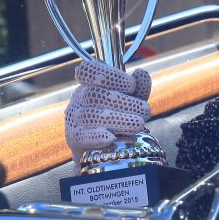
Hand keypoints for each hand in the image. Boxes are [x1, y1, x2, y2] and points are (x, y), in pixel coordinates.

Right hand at [65, 52, 151, 166]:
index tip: (132, 85)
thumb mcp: (132, 100)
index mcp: (91, 83)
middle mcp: (79, 98)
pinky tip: (111, 137)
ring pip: (89, 115)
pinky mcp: (74, 139)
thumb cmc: (120, 117)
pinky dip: (96, 136)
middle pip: (93, 94)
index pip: (89, 70)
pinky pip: (81, 136)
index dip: (109, 75)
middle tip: (144, 110)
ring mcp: (74, 118)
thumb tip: (141, 74)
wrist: (105, 149)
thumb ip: (138, 88)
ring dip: (116, 119)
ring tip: (138, 124)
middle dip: (121, 101)